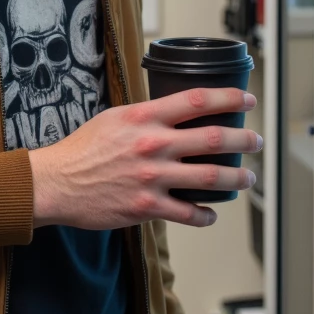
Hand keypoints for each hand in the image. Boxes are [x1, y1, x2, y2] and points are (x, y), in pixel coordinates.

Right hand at [27, 88, 259, 229]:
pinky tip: (211, 213)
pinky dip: (205, 215)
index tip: (247, 99)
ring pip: (210, 177)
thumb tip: (174, 112)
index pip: (198, 100)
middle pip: (213, 138)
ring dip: (237, 178)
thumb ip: (146, 115)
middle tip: (256, 141)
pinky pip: (189, 213)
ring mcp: (152, 177)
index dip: (229, 98)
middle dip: (244, 140)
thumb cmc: (82, 149)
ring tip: (248, 178)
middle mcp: (153, 145)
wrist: (56, 184)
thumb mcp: (115, 118)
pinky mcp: (148, 207)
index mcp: (145, 117)